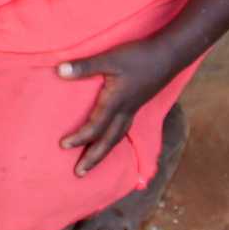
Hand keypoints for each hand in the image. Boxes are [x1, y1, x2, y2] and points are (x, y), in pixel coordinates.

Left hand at [56, 36, 180, 175]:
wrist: (169, 56)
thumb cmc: (139, 57)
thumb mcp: (110, 58)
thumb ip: (85, 67)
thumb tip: (59, 71)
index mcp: (116, 103)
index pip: (95, 127)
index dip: (79, 138)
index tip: (63, 146)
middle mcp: (125, 111)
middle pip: (108, 142)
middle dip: (93, 158)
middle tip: (79, 174)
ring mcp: (133, 109)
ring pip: (117, 137)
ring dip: (103, 151)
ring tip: (92, 163)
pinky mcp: (137, 104)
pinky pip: (123, 129)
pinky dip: (114, 139)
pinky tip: (110, 138)